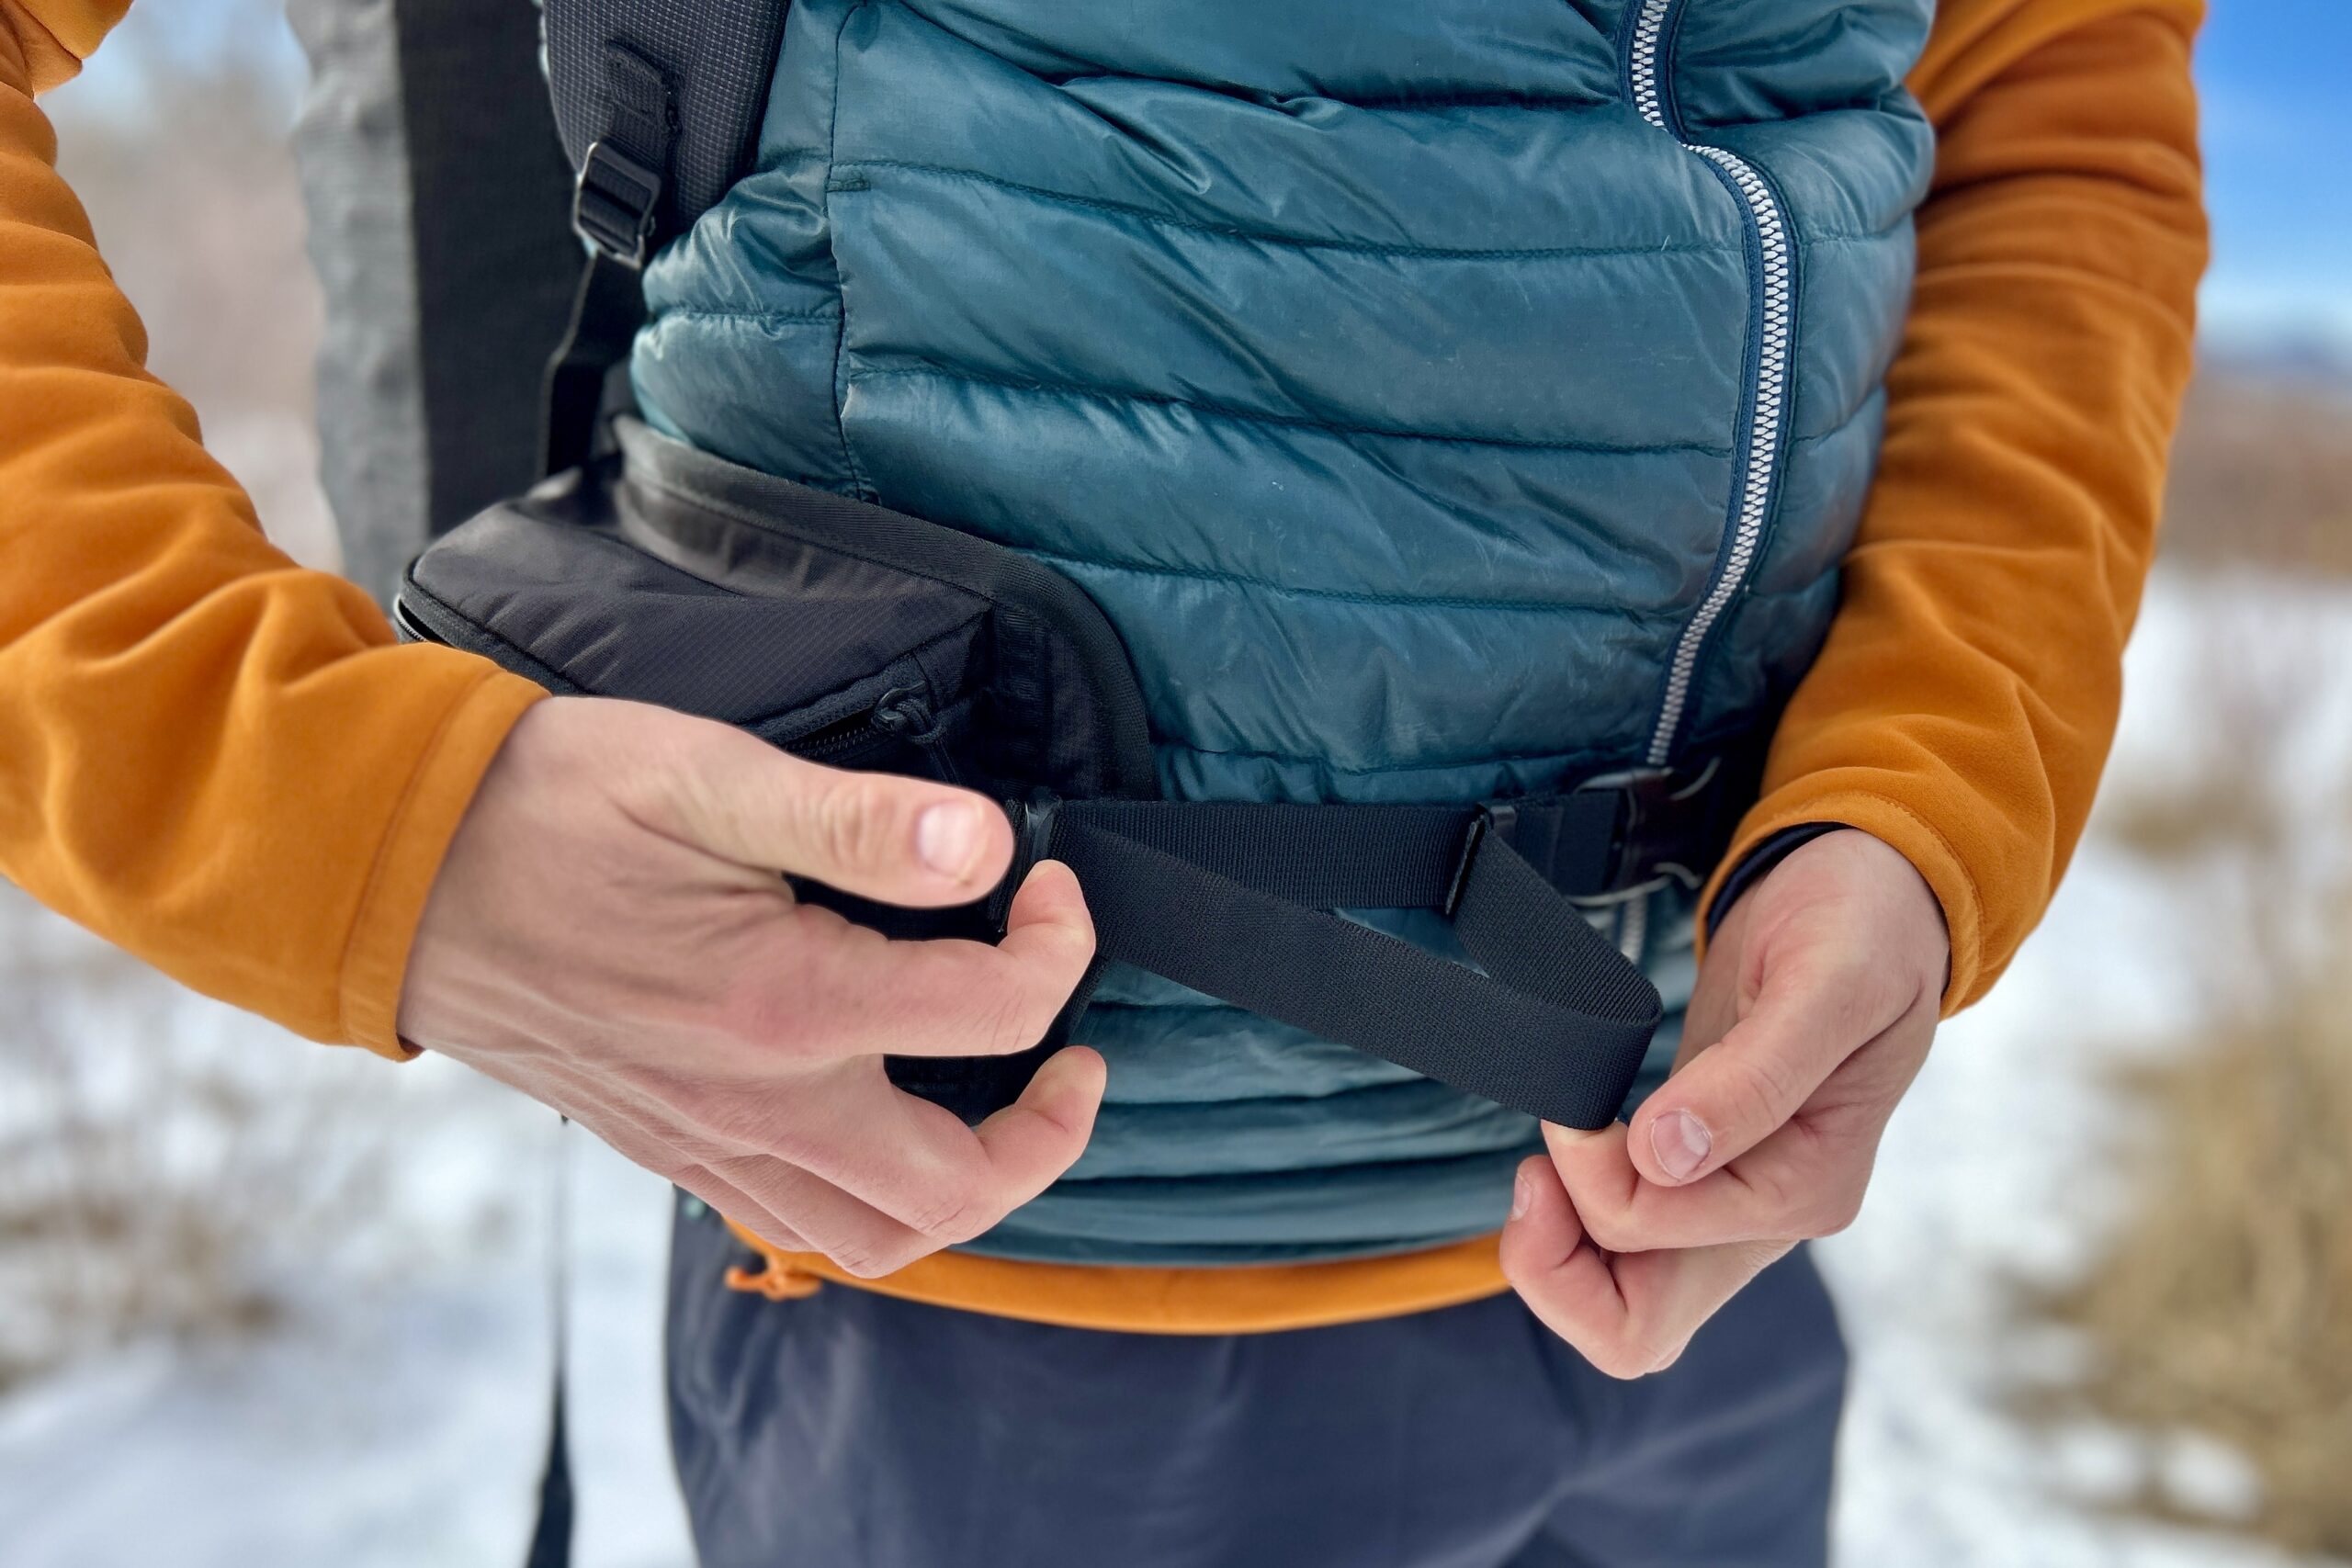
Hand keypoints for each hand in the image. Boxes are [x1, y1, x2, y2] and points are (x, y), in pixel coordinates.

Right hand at [396, 696, 1102, 1276]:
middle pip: (954, 1191)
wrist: (392, 870)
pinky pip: (796, 1220)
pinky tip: (887, 1115)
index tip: (1051, 885)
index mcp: (784, 1005)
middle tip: (1072, 1054)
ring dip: (968, 1190)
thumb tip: (991, 845)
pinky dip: (873, 1195)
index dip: (1059, 946)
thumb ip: (860, 820)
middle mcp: (754, 1103)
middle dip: (1050, 1135)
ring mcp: (707, 1142)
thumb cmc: (548, 805)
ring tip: (1004, 1107)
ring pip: (876, 1237)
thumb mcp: (709, 776)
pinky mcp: (669, 1148)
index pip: (996, 1012)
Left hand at [1501, 828, 1947, 1376]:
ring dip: (1558, 1248)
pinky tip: (1567, 1150)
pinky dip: (1573, 1215)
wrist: (1874, 899)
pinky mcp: (1702, 1174)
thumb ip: (1754, 1075)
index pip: (1656, 1239)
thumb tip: (1666, 1154)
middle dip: (1556, 1267)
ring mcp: (1734, 1203)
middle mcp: (1770, 1218)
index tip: (1571, 1111)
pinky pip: (1623, 1246)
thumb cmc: (1862, 929)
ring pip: (1622, 1299)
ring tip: (1540, 1159)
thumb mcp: (1827, 981)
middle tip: (1529, 1170)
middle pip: (1637, 1325)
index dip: (1591, 1184)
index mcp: (1808, 1188)